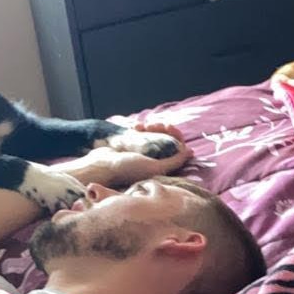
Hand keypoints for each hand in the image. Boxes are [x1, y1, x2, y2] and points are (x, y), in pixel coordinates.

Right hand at [73, 121, 189, 188]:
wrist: (103, 165)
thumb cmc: (128, 169)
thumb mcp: (155, 167)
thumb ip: (175, 160)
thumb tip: (190, 152)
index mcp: (163, 166)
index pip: (178, 148)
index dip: (175, 135)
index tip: (168, 127)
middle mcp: (155, 159)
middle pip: (167, 138)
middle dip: (162, 128)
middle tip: (154, 124)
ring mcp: (144, 151)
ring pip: (155, 134)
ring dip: (151, 127)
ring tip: (141, 127)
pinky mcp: (134, 145)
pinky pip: (143, 133)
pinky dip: (140, 128)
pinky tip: (134, 127)